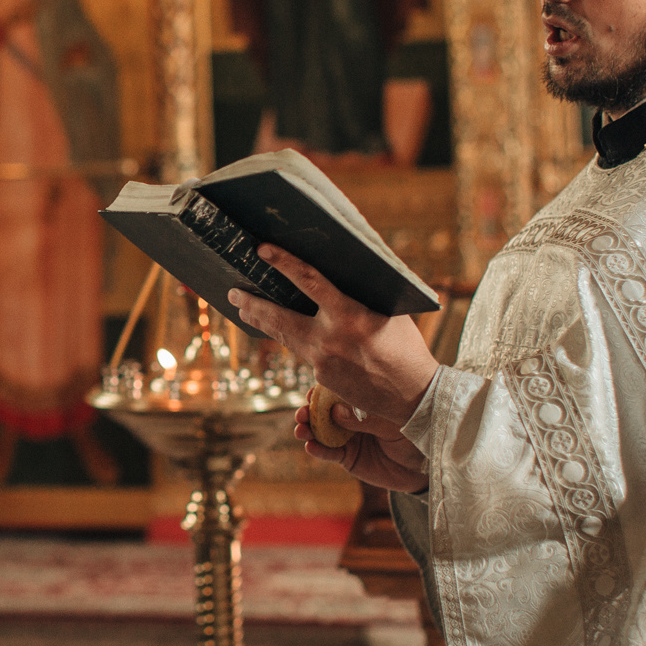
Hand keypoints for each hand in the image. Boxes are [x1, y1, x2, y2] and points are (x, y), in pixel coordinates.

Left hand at [230, 245, 439, 430]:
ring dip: (262, 322)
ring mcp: (322, 362)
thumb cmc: (406, 347)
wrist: (413, 396)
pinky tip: (281, 332)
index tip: (262, 249)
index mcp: (350, 316)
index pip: (310, 281)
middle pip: (279, 317)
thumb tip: (346, 265)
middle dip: (252, 304)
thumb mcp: (390, 311)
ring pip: (284, 336)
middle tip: (232, 293)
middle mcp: (330, 339)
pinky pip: (302, 352)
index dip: (284, 262)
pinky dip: (289, 339)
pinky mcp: (321, 378)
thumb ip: (364, 293)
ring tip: (244, 309)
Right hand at [294, 401, 428, 492]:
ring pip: (321, 431)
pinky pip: (329, 453)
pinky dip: (318, 450)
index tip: (312, 392)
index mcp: (361, 403)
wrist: (421, 466)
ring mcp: (347, 437)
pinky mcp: (347, 457)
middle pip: (323, 412)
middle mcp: (350, 418)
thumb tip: (335, 411)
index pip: (338, 393)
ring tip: (301, 430)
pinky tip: (311, 446)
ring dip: (308, 430)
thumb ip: (364, 418)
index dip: (322, 392)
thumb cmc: (411, 435)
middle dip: (309, 411)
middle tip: (301, 413)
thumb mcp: (390, 422)